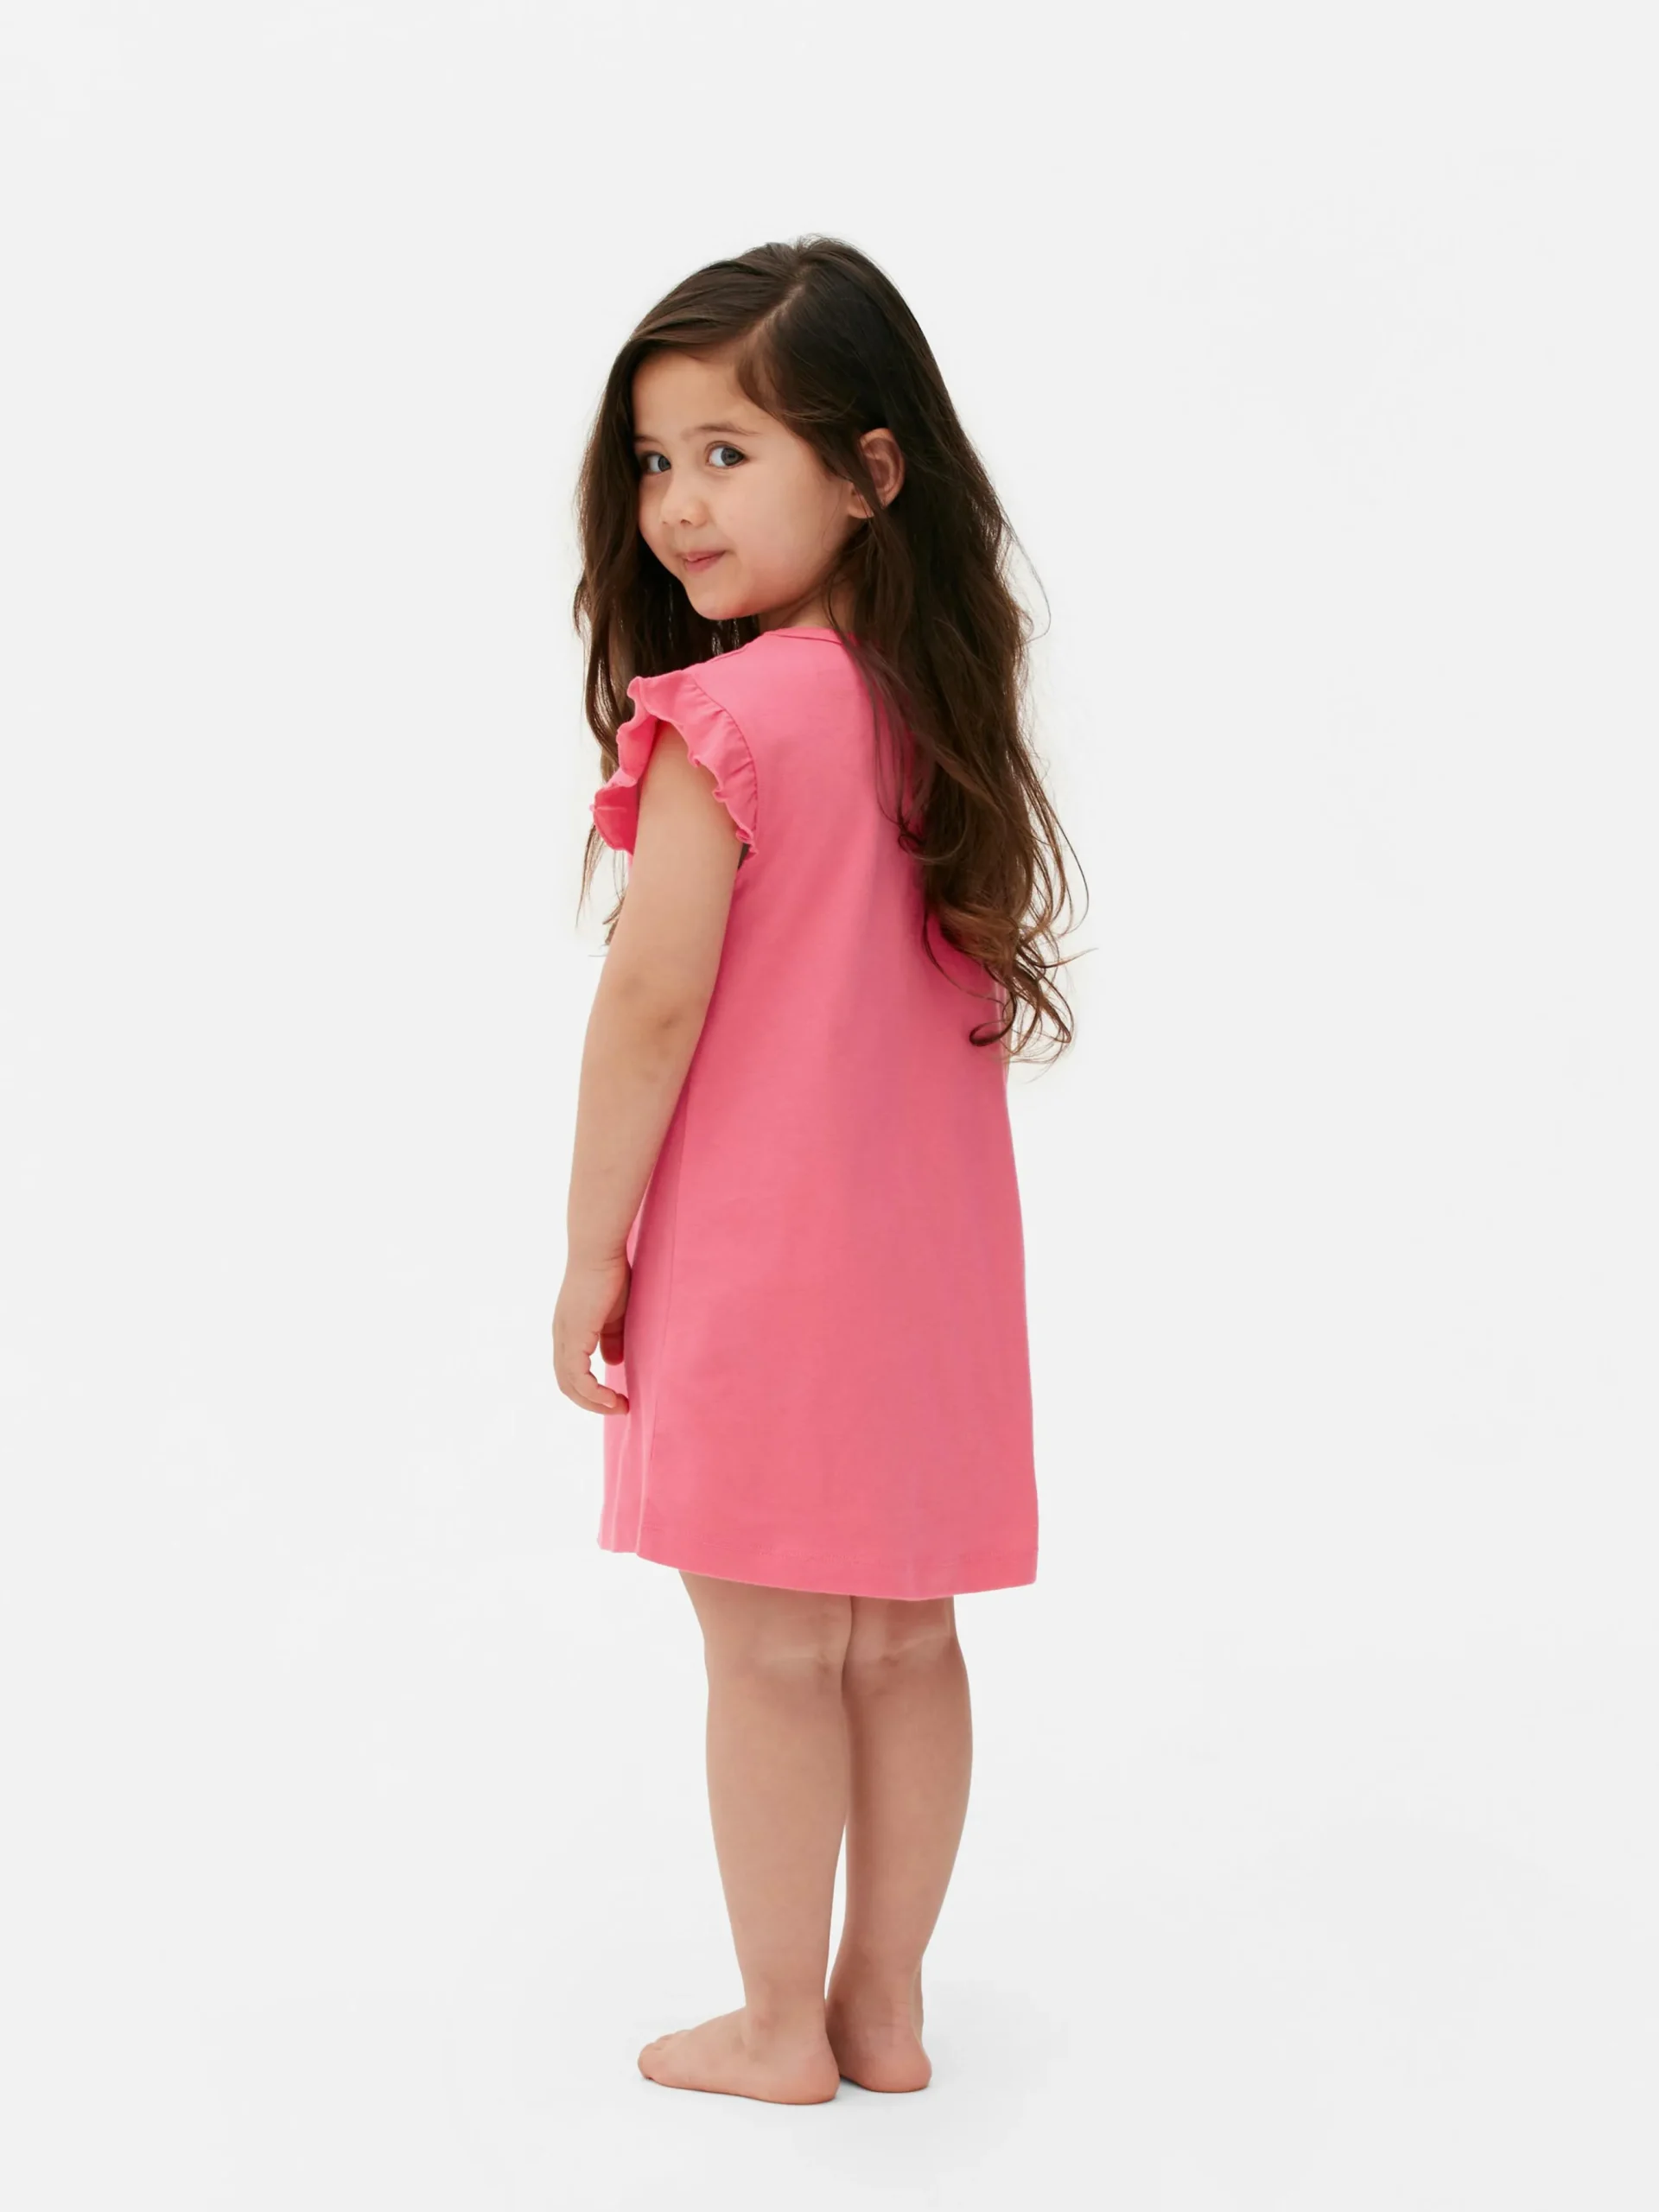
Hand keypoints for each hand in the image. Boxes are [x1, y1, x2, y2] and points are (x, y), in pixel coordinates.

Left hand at [552, 1252, 631, 1414]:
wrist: (600, 1251)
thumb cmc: (610, 1275)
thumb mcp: (614, 1314)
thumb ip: (612, 1338)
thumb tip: (612, 1363)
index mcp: (568, 1332)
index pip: (570, 1372)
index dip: (590, 1390)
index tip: (616, 1397)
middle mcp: (561, 1337)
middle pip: (566, 1384)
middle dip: (592, 1402)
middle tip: (619, 1408)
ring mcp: (564, 1336)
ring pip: (569, 1384)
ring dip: (594, 1402)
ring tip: (620, 1406)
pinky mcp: (574, 1335)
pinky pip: (577, 1375)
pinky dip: (593, 1392)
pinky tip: (612, 1396)